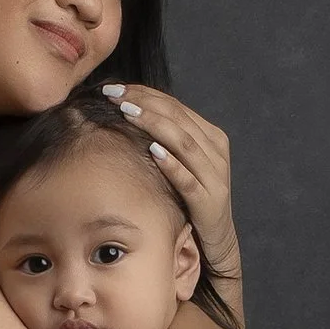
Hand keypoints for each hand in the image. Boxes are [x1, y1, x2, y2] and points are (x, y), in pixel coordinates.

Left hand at [99, 83, 241, 321]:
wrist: (215, 241)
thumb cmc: (190, 198)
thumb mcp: (181, 163)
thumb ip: (163, 138)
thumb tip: (125, 111)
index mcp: (210, 137)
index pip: (176, 106)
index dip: (145, 93)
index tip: (114, 88)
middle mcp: (216, 152)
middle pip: (178, 119)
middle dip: (145, 103)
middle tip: (113, 95)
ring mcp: (215, 177)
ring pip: (184, 143)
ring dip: (154, 125)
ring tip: (128, 113)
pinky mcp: (209, 202)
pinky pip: (188, 179)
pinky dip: (171, 164)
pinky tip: (152, 152)